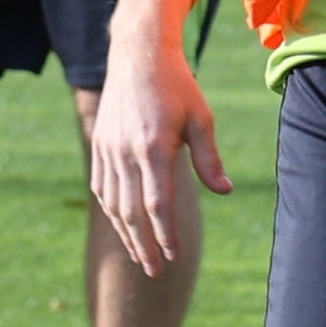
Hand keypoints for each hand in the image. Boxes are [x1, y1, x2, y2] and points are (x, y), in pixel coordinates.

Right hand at [87, 0, 227, 279]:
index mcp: (153, 147)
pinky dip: (113, 210)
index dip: (164, 234)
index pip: (157, 204)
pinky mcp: (100, 145)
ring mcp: (108, 149)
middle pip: (131, 212)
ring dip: (125, 233)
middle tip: (154, 271)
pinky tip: (123, 224)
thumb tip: (224, 192)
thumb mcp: (201, 118)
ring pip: (113, 203)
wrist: (136, 54)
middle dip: (143, 245)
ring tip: (138, 256)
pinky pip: (102, 187)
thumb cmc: (177, 86)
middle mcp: (125, 152)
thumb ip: (209, 159)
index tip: (172, 257)